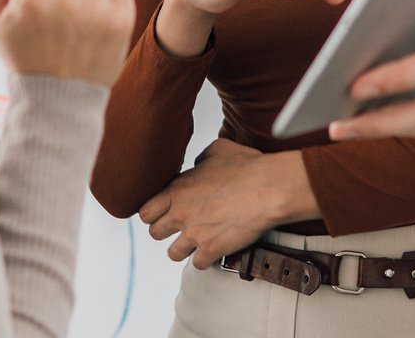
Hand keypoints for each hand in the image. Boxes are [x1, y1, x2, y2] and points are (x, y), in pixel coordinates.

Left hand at [138, 139, 318, 268]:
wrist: (268, 188)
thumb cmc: (247, 167)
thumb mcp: (218, 149)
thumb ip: (200, 159)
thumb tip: (198, 164)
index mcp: (178, 189)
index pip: (146, 211)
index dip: (154, 213)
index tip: (164, 213)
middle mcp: (181, 213)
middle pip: (155, 233)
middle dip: (166, 231)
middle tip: (180, 227)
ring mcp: (195, 234)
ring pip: (172, 253)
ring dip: (184, 248)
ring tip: (196, 242)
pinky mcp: (212, 249)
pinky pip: (198, 265)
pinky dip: (206, 260)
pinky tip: (214, 250)